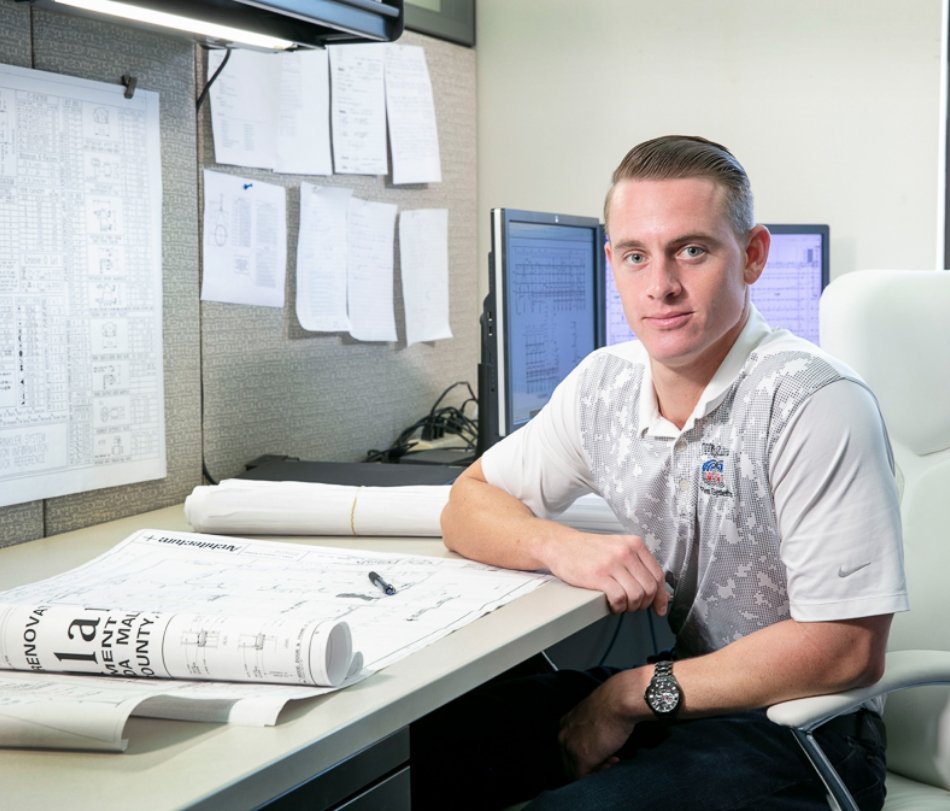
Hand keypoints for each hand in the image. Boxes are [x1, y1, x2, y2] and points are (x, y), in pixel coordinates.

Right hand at [545, 532, 667, 614]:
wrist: (560, 545)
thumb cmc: (587, 549)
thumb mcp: (617, 547)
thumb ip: (637, 564)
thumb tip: (657, 589)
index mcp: (634, 544)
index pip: (658, 575)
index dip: (661, 596)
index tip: (660, 607)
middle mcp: (625, 552)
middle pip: (650, 588)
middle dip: (644, 603)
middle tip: (634, 606)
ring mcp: (612, 563)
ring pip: (637, 595)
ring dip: (631, 607)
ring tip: (622, 605)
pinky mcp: (598, 575)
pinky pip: (619, 598)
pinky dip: (618, 607)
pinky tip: (612, 605)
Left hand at [558, 672, 638, 777]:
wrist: (618, 701)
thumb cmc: (612, 703)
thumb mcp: (594, 714)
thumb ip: (589, 727)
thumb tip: (598, 739)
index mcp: (566, 723)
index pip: (569, 748)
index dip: (587, 753)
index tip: (603, 751)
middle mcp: (563, 735)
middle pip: (570, 761)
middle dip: (590, 764)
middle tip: (609, 760)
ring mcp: (570, 747)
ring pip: (576, 771)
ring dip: (596, 770)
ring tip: (613, 760)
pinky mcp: (581, 758)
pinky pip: (585, 777)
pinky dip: (600, 775)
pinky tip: (613, 761)